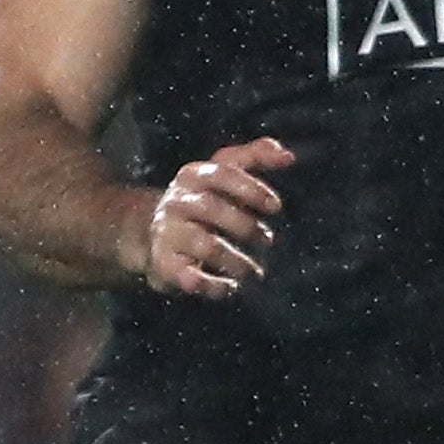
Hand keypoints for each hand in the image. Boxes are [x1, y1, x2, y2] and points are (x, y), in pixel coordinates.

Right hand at [137, 135, 292, 298]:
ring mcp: (168, 233)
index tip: (276, 207)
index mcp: (192, 176)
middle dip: (245, 226)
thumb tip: (290, 156)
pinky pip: (189, 277)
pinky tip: (230, 287)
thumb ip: (255, 157)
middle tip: (268, 240)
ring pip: (205, 245)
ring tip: (255, 272)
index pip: (221, 173)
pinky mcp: (165, 264)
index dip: (250, 188)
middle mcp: (176, 202)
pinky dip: (212, 285)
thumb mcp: (223, 172)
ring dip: (237, 261)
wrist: (153, 232)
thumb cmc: (204, 199)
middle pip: (211, 208)